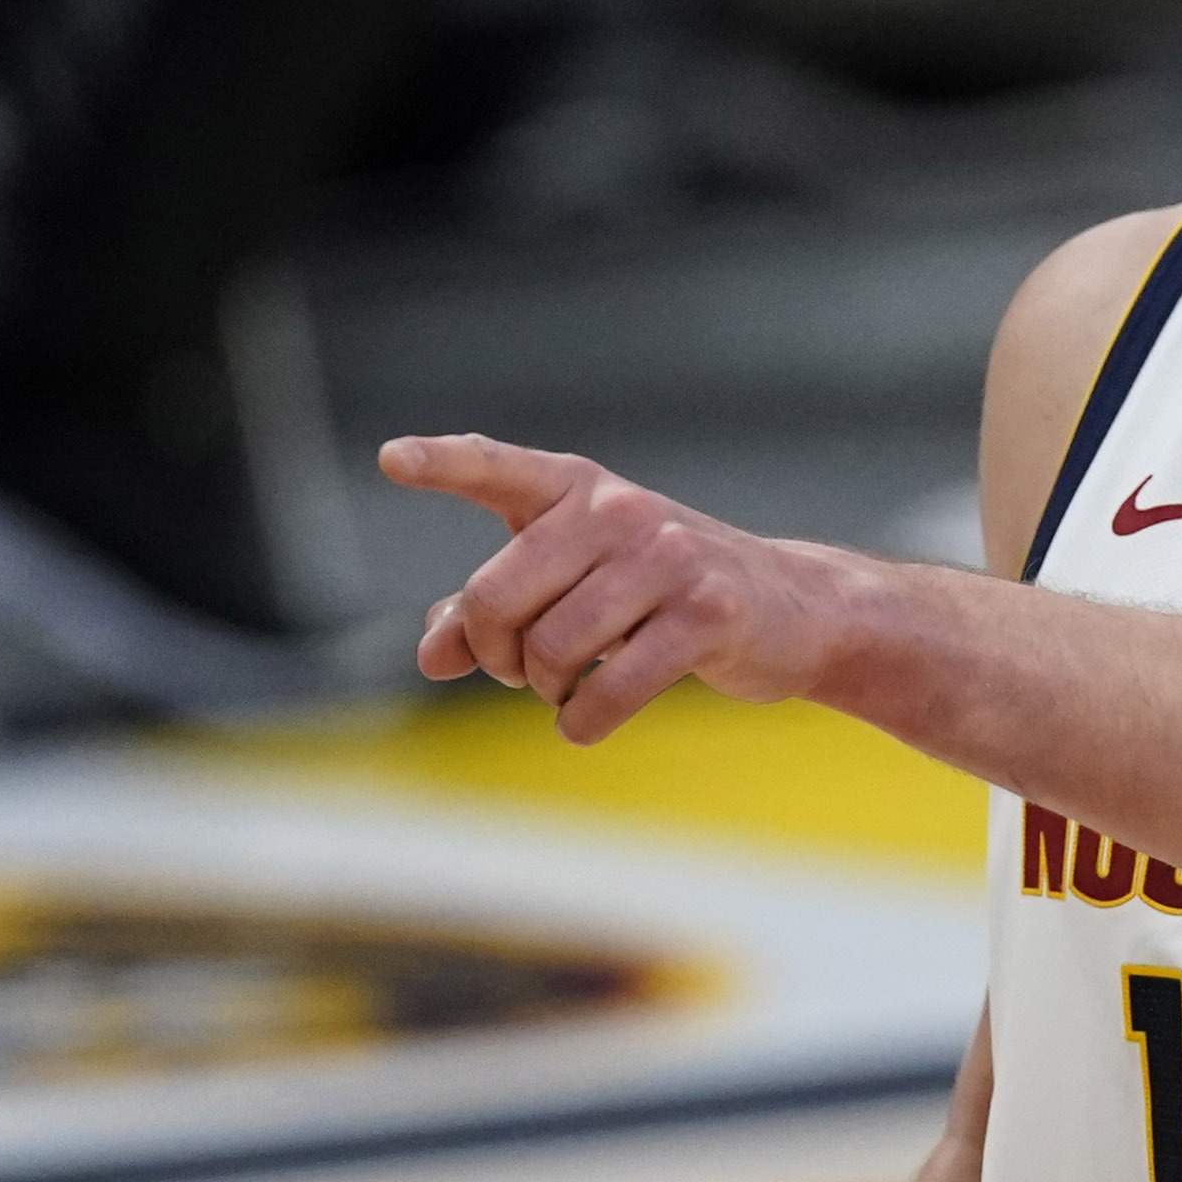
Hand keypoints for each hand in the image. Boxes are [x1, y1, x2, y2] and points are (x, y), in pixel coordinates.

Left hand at [382, 434, 872, 743]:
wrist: (790, 608)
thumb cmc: (658, 594)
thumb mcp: (574, 586)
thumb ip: (491, 612)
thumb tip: (431, 656)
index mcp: (577, 489)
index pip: (497, 467)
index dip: (443, 464)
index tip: (391, 460)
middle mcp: (618, 510)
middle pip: (498, 599)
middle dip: (495, 655)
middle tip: (519, 669)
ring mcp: (667, 557)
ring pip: (550, 651)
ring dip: (543, 691)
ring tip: (566, 688)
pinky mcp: (706, 614)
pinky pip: (608, 690)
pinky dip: (581, 721)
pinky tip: (584, 721)